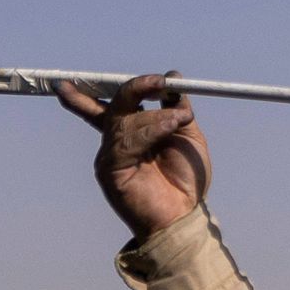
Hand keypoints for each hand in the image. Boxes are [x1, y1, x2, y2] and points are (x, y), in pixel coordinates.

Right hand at [54, 76, 211, 237]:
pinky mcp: (109, 169)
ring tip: (181, 121)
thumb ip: (176, 107)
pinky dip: (150, 130)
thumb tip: (173, 77)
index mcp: (130, 132)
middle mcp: (115, 142)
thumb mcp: (187, 134)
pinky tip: (170, 129)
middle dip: (134, 88)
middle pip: (112, 106)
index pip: (110, 104)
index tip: (123, 73)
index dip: (101, 88)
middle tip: (157, 82)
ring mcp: (110, 155)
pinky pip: (125, 140)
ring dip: (155, 116)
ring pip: (123, 120)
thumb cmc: (184, 180)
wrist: (184, 215)